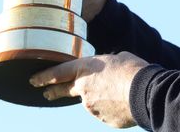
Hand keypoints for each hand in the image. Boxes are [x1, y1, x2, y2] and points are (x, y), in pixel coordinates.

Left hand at [30, 52, 148, 127]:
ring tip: (124, 90)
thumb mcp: (119, 59)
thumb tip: (110, 74)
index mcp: (86, 69)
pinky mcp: (103, 119)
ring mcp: (91, 107)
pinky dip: (114, 108)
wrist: (145, 92)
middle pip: (64, 91)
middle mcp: (84, 89)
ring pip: (95, 101)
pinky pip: (107, 112)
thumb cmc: (134, 71)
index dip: (45, 76)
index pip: (59, 73)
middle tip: (46, 94)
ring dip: (104, 97)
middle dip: (53, 92)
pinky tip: (126, 101)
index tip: (34, 81)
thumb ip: (108, 67)